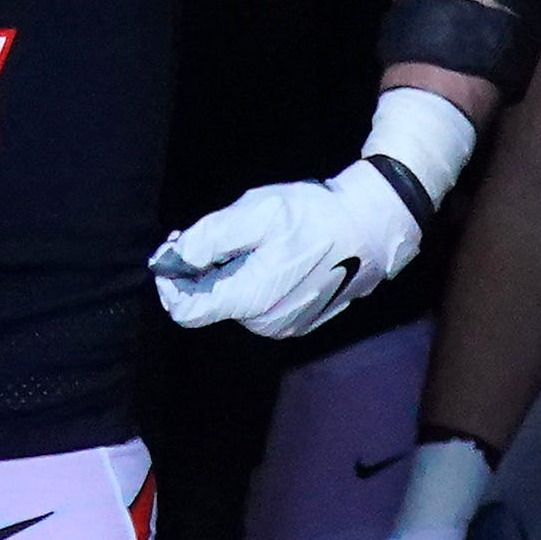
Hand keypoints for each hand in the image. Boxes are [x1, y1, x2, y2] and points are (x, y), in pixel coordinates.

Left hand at [152, 159, 424, 339]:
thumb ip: (209, 238)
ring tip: (252, 240)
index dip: (170, 283)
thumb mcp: (256, 214)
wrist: (370, 228)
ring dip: (230, 275)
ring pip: (236, 305)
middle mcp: (263, 323)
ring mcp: (284, 325)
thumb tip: (173, 258)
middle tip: (214, 232)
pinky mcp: (300, 321)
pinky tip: (273, 255)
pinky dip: (254, 283)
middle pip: (211, 304)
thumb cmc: (313, 216)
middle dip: (202, 271)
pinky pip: (261, 307)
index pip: (185, 311)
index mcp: (248, 299)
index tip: (173, 251)